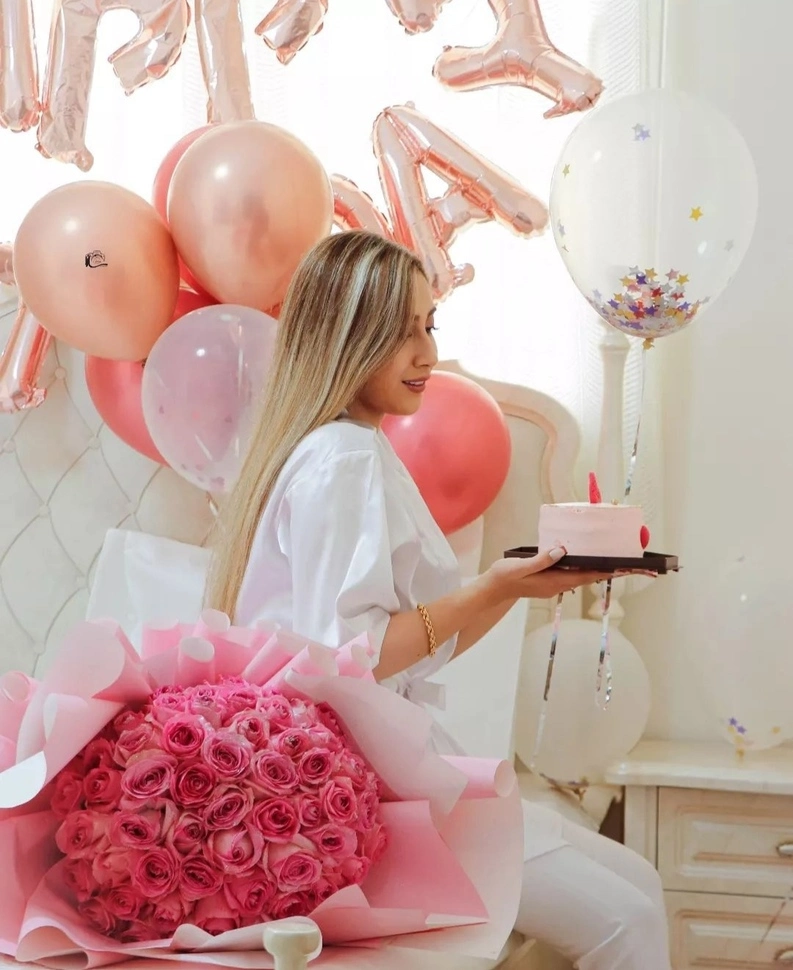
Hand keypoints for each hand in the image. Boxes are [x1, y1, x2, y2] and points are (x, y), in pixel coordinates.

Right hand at [485, 549, 612, 600]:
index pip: (584, 576)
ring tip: (609, 560)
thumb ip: (540, 560)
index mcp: (553, 581)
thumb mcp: (520, 566)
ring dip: (594, 570)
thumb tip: (560, 551)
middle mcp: (557, 585)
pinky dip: (581, 568)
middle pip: (586, 577)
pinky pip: (570, 575)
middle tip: (624, 563)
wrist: (492, 589)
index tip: (620, 568)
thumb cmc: (504, 576)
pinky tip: (583, 560)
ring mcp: (553, 585)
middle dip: (604, 571)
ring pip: (579, 577)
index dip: (603, 571)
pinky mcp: (548, 581)